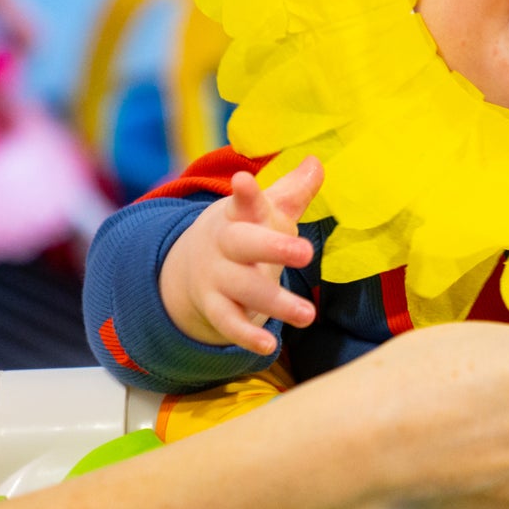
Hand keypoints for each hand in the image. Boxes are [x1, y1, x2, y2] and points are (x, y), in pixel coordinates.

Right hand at [159, 157, 322, 353]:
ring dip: (276, 303)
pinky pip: (229, 324)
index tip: (243, 180)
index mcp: (238, 215)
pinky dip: (248, 336)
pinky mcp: (215, 309)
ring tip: (308, 315)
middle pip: (244, 244)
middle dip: (273, 248)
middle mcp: (225, 245)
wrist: (192, 266)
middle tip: (305, 252)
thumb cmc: (246, 231)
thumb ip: (293, 190)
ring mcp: (217, 278)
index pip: (242, 202)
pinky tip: (270, 347)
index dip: (245, 193)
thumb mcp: (266, 209)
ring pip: (244, 290)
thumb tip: (316, 161)